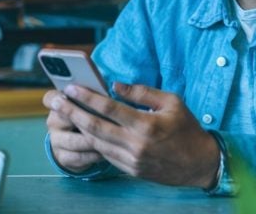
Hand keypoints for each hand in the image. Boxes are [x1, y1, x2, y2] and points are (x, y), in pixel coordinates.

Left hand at [49, 83, 219, 187]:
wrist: (199, 163)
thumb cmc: (187, 128)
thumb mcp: (172, 102)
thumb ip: (142, 92)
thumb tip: (116, 86)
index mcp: (146, 124)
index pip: (109, 108)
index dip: (87, 97)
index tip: (71, 87)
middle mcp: (136, 144)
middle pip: (95, 127)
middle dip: (72, 112)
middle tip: (55, 101)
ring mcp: (132, 160)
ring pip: (97, 142)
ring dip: (78, 127)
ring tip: (63, 114)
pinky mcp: (131, 170)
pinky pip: (105, 155)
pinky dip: (92, 142)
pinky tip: (83, 130)